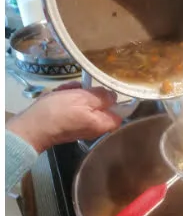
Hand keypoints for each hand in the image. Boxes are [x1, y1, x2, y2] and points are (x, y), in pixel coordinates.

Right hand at [7, 82, 121, 152]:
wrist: (30, 127)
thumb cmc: (59, 112)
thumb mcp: (84, 98)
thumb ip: (103, 97)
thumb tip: (114, 96)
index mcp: (101, 124)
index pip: (119, 113)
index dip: (118, 100)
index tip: (110, 89)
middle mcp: (92, 127)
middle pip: (99, 104)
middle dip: (89, 92)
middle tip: (79, 88)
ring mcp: (79, 124)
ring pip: (83, 101)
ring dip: (74, 93)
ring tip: (64, 91)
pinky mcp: (66, 121)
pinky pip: (70, 105)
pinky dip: (65, 98)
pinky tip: (56, 95)